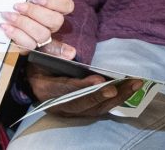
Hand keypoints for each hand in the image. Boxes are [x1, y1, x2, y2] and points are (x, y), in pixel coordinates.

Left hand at [0, 0, 74, 51]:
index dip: (54, 2)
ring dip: (24, 23)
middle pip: (56, 21)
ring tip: (8, 15)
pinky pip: (28, 44)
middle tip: (18, 6)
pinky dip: (16, 34)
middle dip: (35, 12)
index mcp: (55, 8)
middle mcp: (52, 24)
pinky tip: (5, 26)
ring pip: (43, 34)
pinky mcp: (30, 46)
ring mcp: (43, 37)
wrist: (1, 11)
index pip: (67, 5)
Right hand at [27, 61, 143, 116]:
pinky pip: (98, 110)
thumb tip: (72, 53)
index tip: (101, 80)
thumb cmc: (36, 63)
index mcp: (45, 89)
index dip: (84, 86)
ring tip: (135, 85)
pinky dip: (114, 101)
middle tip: (129, 83)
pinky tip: (128, 91)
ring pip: (95, 109)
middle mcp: (58, 106)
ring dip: (117, 98)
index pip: (66, 90)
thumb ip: (52, 51)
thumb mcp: (39, 53)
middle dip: (108, 93)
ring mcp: (69, 112)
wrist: (29, 81)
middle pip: (85, 103)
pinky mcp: (78, 113)